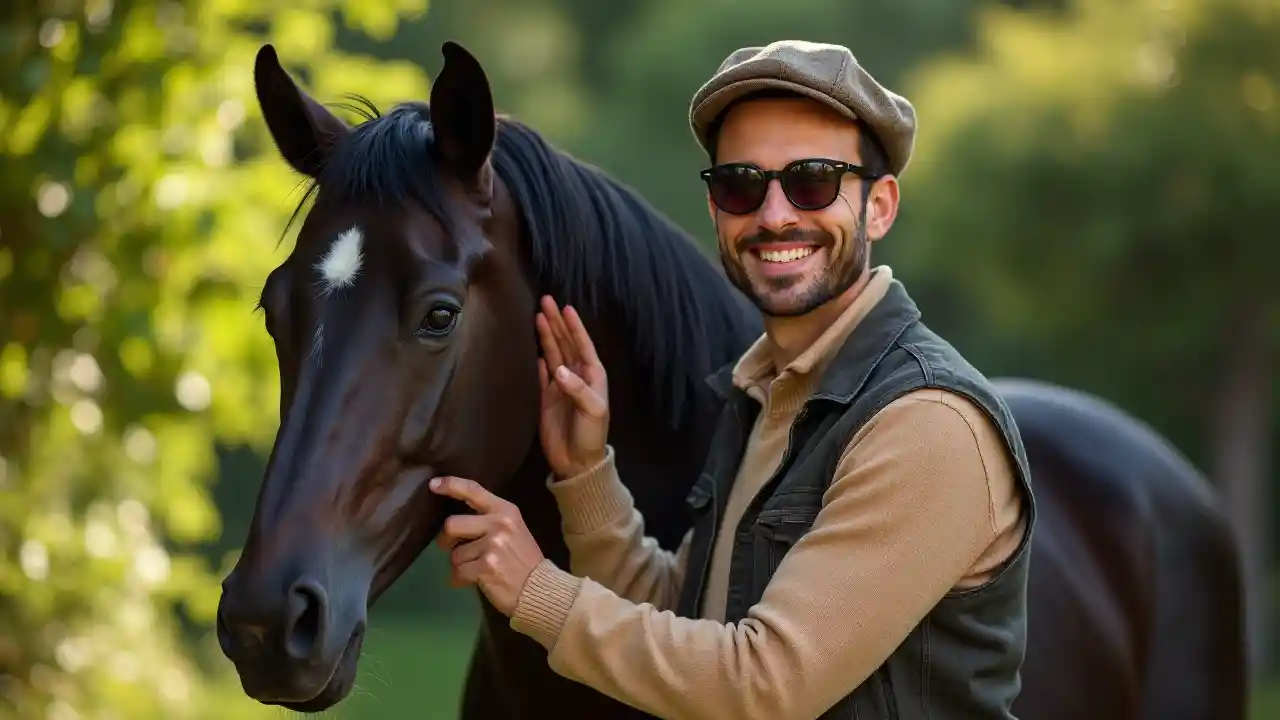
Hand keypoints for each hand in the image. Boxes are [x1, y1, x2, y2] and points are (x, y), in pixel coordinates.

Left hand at [429, 476, 545, 616]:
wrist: (541, 589)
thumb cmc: (524, 559)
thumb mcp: (513, 530)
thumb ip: (488, 520)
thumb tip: (454, 523)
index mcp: (506, 511)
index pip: (473, 490)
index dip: (451, 485)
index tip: (433, 485)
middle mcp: (498, 524)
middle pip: (452, 524)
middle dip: (445, 540)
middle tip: (450, 548)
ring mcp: (492, 546)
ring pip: (454, 554)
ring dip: (459, 565)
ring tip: (475, 570)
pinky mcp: (485, 567)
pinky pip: (458, 572)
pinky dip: (460, 579)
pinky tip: (473, 581)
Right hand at [535, 295, 608, 477]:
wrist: (577, 462)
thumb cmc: (591, 435)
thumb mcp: (593, 411)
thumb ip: (578, 389)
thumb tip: (558, 369)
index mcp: (592, 376)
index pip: (582, 345)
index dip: (574, 326)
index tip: (565, 307)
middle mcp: (577, 376)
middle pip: (565, 343)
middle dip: (556, 323)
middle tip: (545, 301)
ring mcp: (561, 386)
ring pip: (553, 353)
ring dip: (546, 335)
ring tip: (537, 315)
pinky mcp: (547, 397)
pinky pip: (541, 372)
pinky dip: (538, 358)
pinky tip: (533, 345)